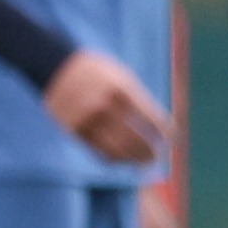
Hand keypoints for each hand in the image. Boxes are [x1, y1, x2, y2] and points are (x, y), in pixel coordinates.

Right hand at [41, 47, 167, 164]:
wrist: (55, 64)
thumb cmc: (97, 72)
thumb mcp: (122, 76)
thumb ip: (139, 100)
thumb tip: (161, 129)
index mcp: (120, 89)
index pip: (151, 118)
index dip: (165, 131)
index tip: (172, 138)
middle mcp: (102, 106)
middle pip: (134, 138)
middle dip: (150, 150)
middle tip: (158, 155)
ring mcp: (85, 119)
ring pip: (116, 150)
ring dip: (133, 159)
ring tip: (144, 162)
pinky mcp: (72, 129)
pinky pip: (96, 151)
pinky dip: (113, 158)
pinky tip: (123, 159)